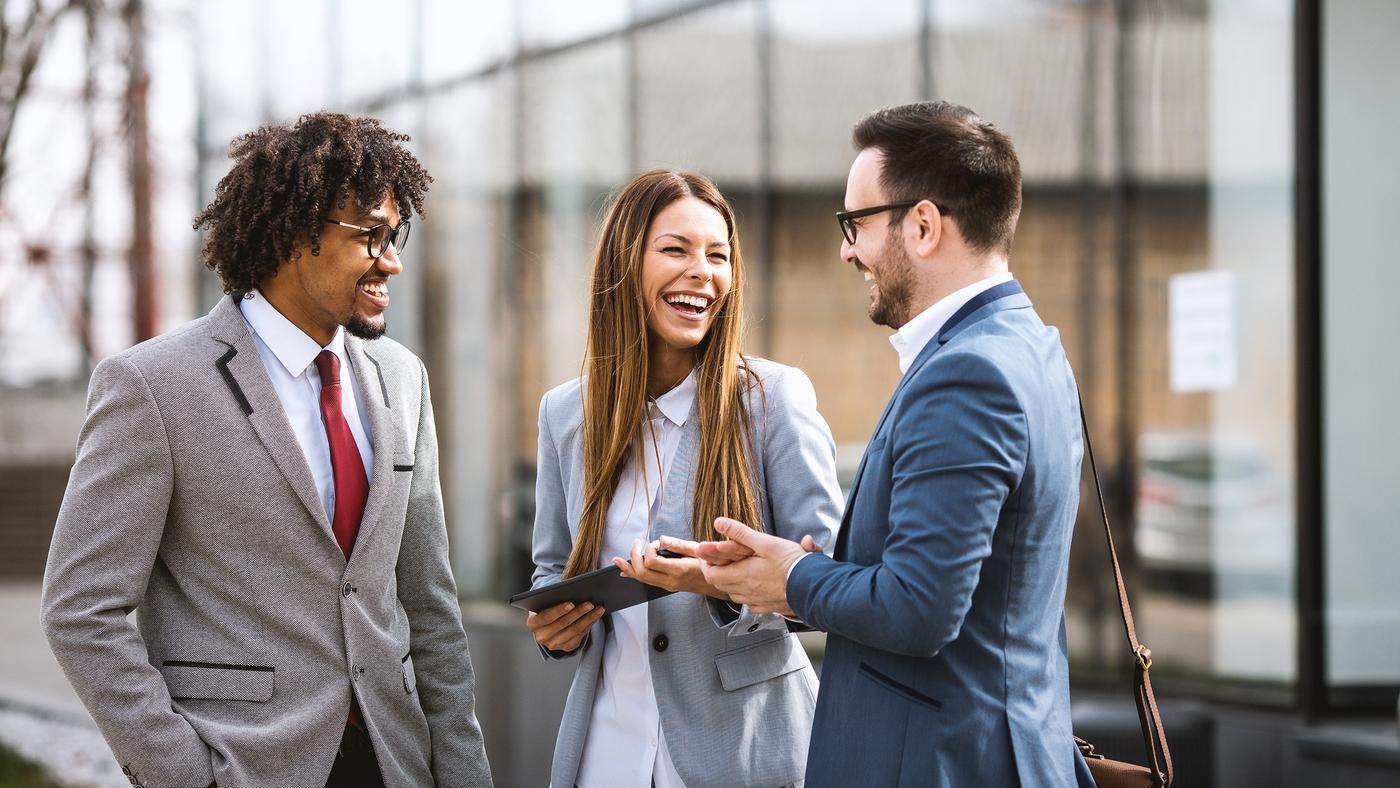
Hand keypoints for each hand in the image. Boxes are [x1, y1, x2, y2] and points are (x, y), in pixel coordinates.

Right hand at [526, 600, 604, 652]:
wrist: (548, 624)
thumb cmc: (547, 608)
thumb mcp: (545, 603)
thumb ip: (553, 598)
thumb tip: (572, 590)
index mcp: (533, 623)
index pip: (546, 617)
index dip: (558, 611)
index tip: (571, 603)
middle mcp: (541, 636)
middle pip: (562, 624)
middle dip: (578, 613)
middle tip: (590, 604)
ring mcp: (554, 644)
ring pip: (574, 631)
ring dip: (588, 619)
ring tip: (598, 609)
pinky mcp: (566, 647)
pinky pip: (580, 636)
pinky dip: (589, 625)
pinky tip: (596, 616)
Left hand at [613, 539, 728, 598]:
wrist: (716, 583)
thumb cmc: (709, 564)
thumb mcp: (698, 550)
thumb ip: (678, 545)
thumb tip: (661, 539)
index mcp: (679, 570)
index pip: (653, 562)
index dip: (648, 549)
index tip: (654, 542)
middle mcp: (671, 581)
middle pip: (642, 573)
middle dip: (633, 557)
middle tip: (635, 544)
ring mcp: (667, 586)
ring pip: (641, 580)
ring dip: (628, 568)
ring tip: (617, 560)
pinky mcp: (665, 587)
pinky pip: (646, 582)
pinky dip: (634, 575)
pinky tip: (625, 571)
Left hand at [697, 517, 812, 615]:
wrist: (812, 586)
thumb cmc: (790, 563)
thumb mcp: (764, 542)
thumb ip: (739, 532)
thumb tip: (718, 523)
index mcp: (740, 576)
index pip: (711, 574)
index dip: (707, 563)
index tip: (710, 554)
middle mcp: (744, 592)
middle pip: (720, 584)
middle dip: (719, 570)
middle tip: (722, 558)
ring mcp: (755, 602)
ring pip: (734, 593)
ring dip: (732, 581)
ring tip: (739, 568)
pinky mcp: (766, 608)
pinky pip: (749, 601)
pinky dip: (747, 591)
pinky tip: (756, 582)